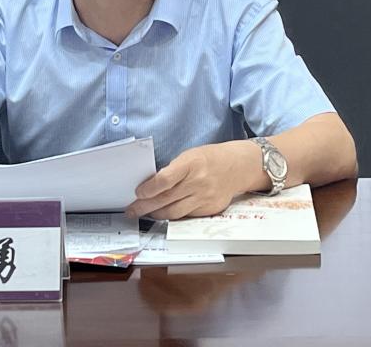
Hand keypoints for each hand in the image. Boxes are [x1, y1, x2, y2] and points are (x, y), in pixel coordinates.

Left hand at [126, 140, 258, 219]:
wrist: (238, 166)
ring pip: (174, 212)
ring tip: (146, 213)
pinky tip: (165, 213)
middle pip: (166, 199)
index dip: (148, 189)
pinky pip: (187, 216)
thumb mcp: (190, 156)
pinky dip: (174, 215)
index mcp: (191, 163)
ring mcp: (205, 198)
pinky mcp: (210, 209)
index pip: (165, 180)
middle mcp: (198, 182)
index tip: (138, 193)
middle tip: (132, 210)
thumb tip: (152, 187)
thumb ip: (173, 171)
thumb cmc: (210, 158)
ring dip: (157, 214)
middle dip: (145, 206)